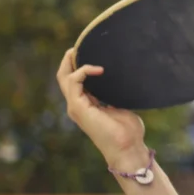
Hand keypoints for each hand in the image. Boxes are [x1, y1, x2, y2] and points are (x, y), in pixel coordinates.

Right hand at [56, 48, 147, 164]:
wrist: (128, 147)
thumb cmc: (128, 132)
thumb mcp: (121, 107)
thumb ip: (116, 96)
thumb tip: (123, 82)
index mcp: (86, 105)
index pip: (75, 82)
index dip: (77, 66)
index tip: (89, 52)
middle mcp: (78, 106)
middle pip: (64, 78)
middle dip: (68, 61)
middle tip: (77, 47)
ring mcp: (76, 107)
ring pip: (64, 78)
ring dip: (71, 62)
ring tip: (79, 51)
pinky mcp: (79, 108)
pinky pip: (74, 82)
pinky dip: (83, 72)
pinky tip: (98, 69)